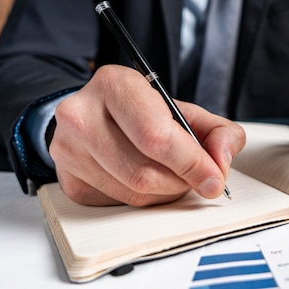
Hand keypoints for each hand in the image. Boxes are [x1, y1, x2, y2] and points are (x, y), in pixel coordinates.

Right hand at [48, 65, 245, 205]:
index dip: (191, 162)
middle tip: (196, 178)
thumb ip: (217, 132)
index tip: (213, 178)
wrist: (99, 115)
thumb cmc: (144, 112)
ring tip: (172, 175)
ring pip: (132, 193)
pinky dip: (143, 199)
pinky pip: (117, 204)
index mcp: (115, 84)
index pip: (156, 136)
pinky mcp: (68, 179)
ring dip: (164, 193)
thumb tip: (221, 162)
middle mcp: (82, 113)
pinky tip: (146, 180)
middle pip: (143, 171)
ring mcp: (68, 148)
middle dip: (180, 182)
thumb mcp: (186, 110)